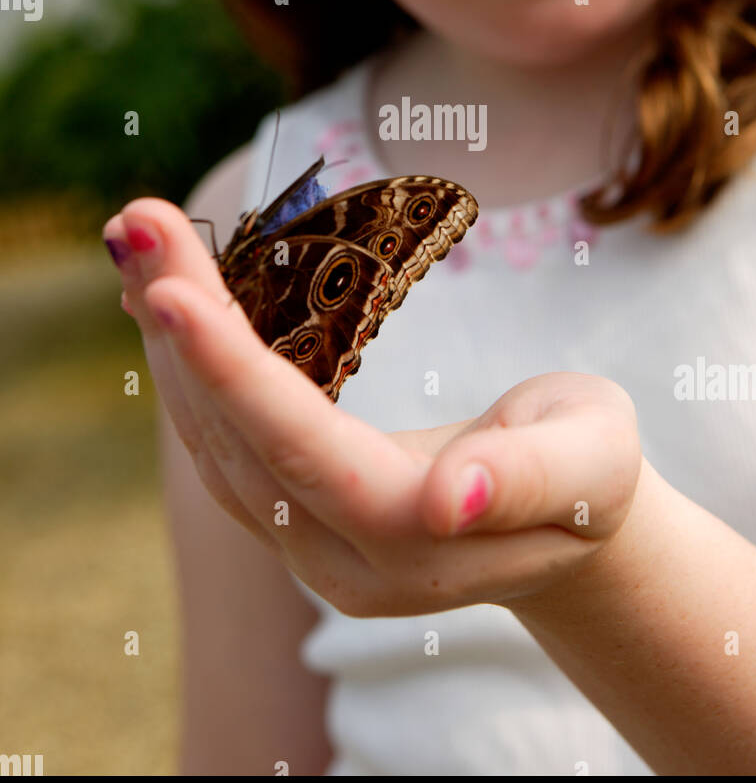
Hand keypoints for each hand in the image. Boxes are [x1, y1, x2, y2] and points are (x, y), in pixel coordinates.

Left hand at [102, 198, 643, 617]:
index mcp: (415, 542)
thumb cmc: (591, 470)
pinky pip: (223, 440)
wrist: (569, 529)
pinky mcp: (295, 520)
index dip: (234, 372)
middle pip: (237, 439)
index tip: (172, 290)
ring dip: (170, 339)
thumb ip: (530, 479)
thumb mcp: (592, 458)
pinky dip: (190, 365)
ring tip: (140, 239)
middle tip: (136, 222)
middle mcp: (341, 560)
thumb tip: (449, 499)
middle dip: (182, 328)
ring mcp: (309, 548)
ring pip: (214, 442)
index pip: (304, 451)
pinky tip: (166, 299)